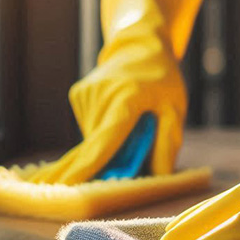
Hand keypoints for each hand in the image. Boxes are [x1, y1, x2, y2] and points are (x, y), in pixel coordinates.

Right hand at [31, 0, 207, 185]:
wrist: (139, 45)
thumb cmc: (162, 79)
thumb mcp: (174, 109)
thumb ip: (167, 142)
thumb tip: (157, 177)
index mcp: (126, 99)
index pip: (104, 140)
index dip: (86, 167)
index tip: (65, 189)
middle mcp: (100, 96)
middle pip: (90, 147)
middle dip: (84, 174)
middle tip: (66, 193)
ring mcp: (84, 95)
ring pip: (92, 140)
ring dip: (107, 148)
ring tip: (128, 129)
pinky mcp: (77, 96)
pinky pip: (90, 129)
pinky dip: (101, 134)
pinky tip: (115, 119)